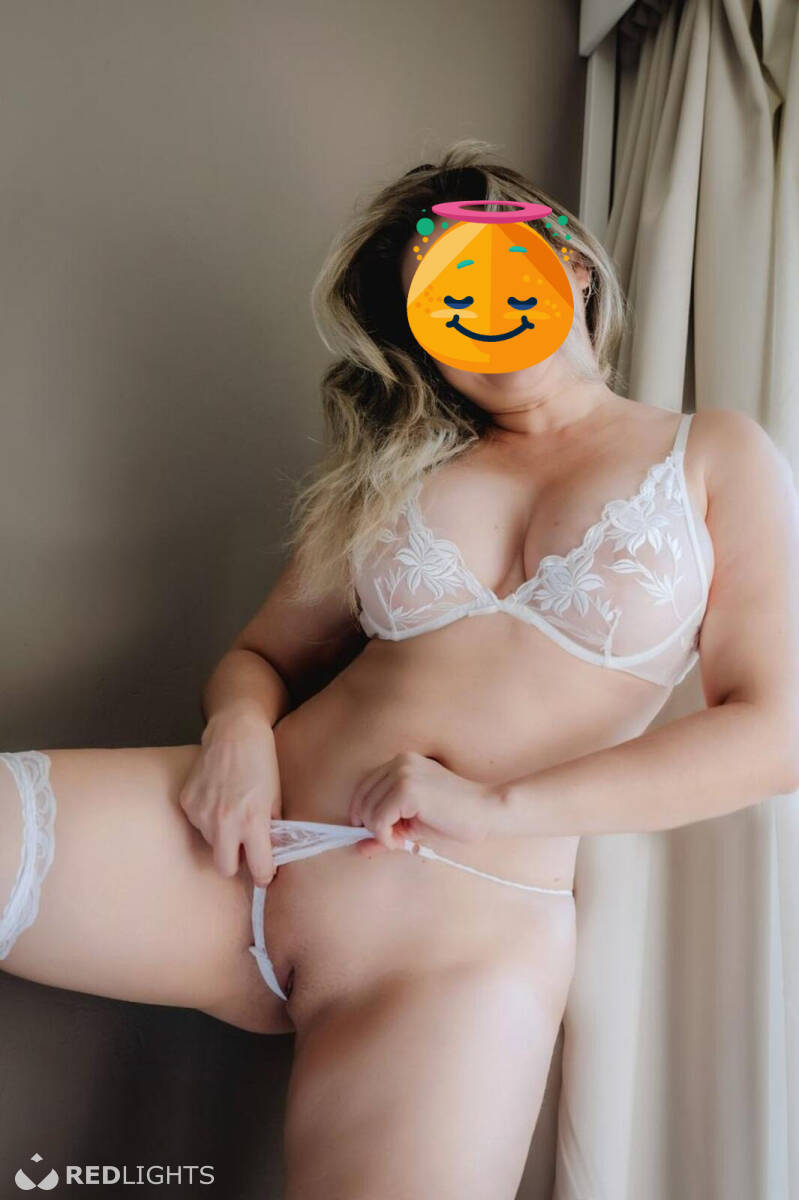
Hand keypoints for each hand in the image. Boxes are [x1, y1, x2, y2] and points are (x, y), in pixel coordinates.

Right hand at [179, 713, 281, 885]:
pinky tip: (218, 797)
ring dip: (222, 836)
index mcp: (253, 822)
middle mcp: (224, 822)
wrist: (235, 732)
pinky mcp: (188, 803)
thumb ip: (272, 829)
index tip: (266, 872)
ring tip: (232, 810)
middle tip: (245, 848)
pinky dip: (208, 818)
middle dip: (236, 863)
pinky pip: (198, 824)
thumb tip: (270, 853)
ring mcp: (202, 813)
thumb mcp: (276, 797)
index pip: (259, 869)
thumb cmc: (261, 762)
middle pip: (225, 869)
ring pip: (211, 844)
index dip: (265, 874)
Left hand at [349, 751, 499, 855]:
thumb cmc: (454, 817)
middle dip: (373, 826)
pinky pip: (379, 820)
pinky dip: (385, 836)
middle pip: (361, 799)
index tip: (379, 832)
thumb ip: (384, 831)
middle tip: (395, 839)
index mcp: (401, 762)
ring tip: (402, 839)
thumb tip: (357, 848)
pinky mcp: (407, 790)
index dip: (364, 814)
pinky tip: (403, 841)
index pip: (363, 788)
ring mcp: (402, 774)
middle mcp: (399, 762)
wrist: (487, 810)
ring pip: (367, 811)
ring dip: (380, 833)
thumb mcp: (413, 823)